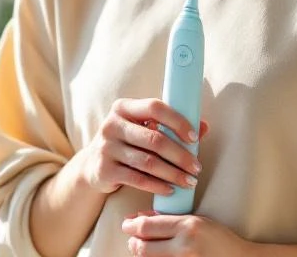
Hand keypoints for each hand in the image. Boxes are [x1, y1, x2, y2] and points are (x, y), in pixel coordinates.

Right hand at [77, 98, 208, 197]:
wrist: (92, 166)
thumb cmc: (126, 143)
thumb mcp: (141, 128)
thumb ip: (170, 126)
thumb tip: (204, 126)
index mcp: (123, 107)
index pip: (155, 107)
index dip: (177, 121)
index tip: (194, 137)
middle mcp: (112, 124)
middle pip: (154, 139)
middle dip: (180, 155)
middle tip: (197, 167)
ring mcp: (106, 148)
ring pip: (148, 162)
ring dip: (173, 173)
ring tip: (189, 181)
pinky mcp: (104, 170)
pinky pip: (138, 179)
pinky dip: (157, 185)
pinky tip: (170, 189)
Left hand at [123, 211, 252, 255]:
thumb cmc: (218, 239)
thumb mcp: (196, 221)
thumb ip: (168, 219)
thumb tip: (140, 218)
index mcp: (187, 226)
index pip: (147, 227)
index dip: (131, 225)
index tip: (127, 224)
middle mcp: (184, 246)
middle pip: (142, 247)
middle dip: (133, 243)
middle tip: (132, 239)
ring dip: (141, 254)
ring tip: (143, 248)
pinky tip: (156, 256)